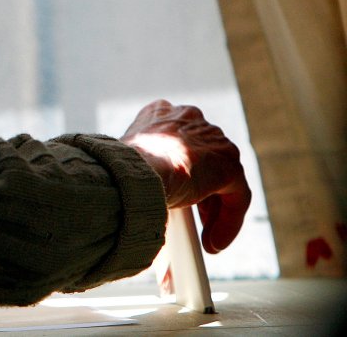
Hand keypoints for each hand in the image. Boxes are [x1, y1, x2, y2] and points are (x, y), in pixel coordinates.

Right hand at [120, 99, 250, 253]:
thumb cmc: (118, 171)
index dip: (179, 167)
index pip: (178, 136)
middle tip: (194, 219)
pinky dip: (228, 221)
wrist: (131, 173)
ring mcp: (211, 139)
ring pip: (222, 179)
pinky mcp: (228, 165)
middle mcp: (189, 118)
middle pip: (204, 158)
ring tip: (204, 237)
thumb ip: (142, 168)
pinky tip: (213, 242)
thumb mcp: (128, 162)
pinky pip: (236, 197)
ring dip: (214, 210)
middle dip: (201, 190)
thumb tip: (137, 201)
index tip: (176, 192)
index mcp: (161, 113)